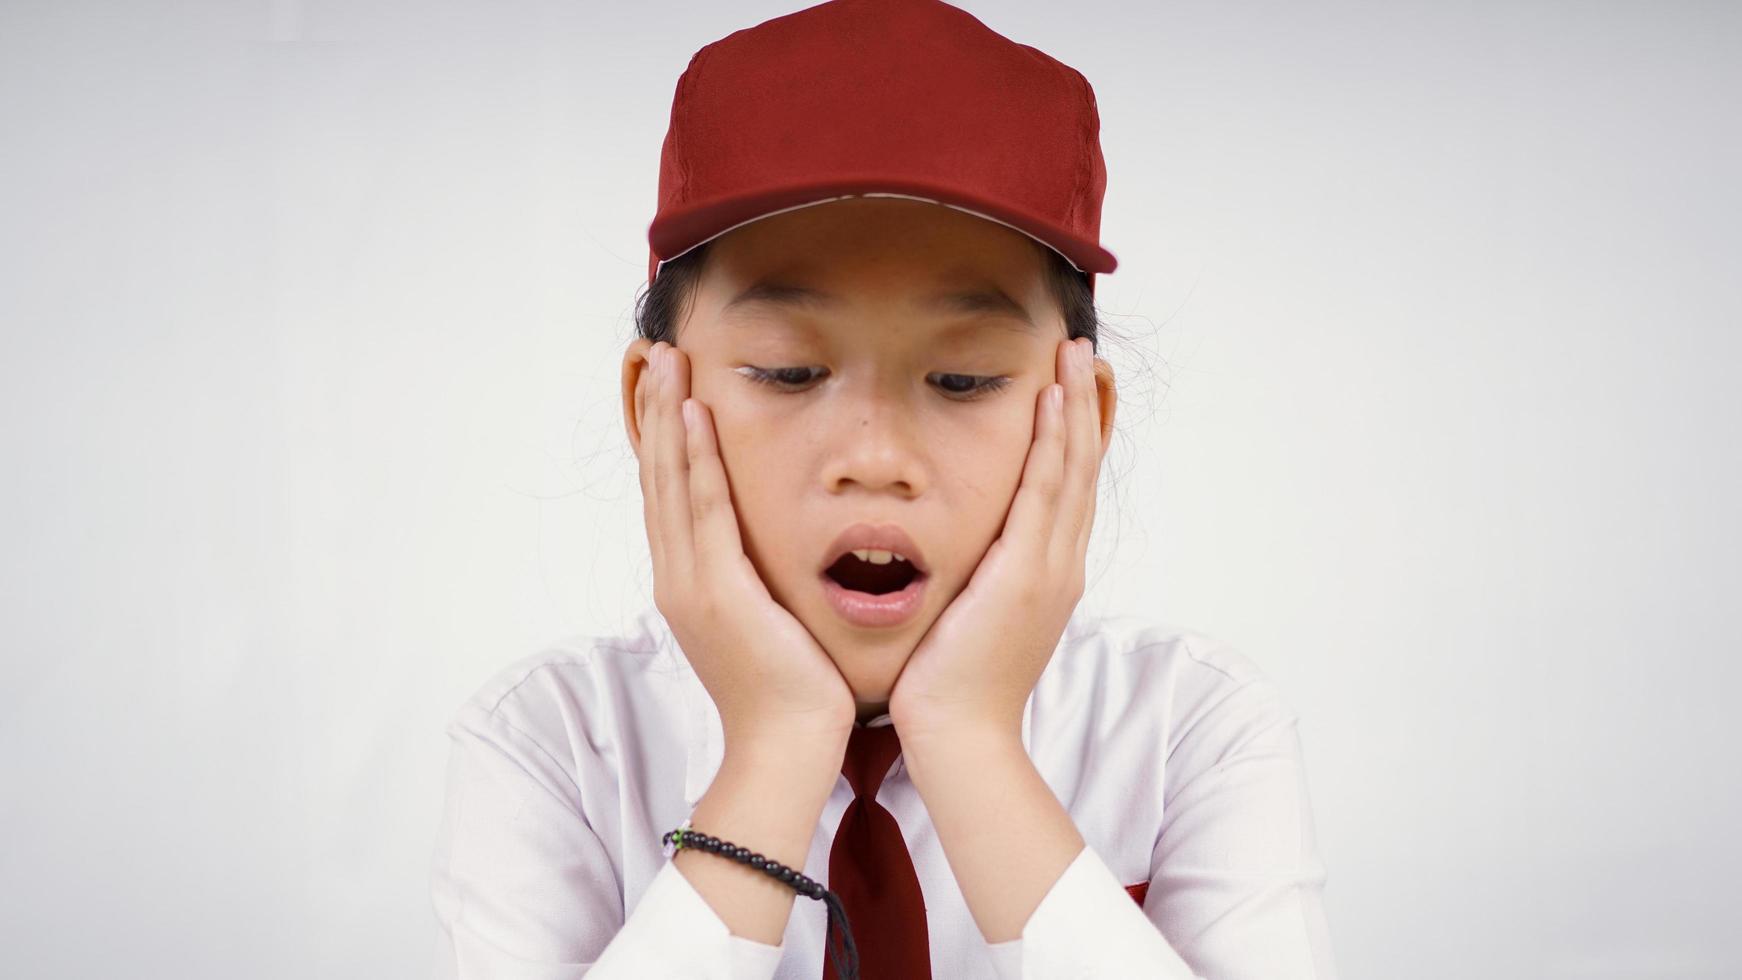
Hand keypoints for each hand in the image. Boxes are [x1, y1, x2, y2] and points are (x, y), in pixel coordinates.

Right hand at [636, 340, 856, 748]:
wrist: (787, 748)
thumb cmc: (792, 693)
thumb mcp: (769, 625)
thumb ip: (760, 585)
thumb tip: (771, 560)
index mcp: (690, 585)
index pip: (671, 496)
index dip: (664, 440)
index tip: (667, 390)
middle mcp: (678, 578)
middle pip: (660, 478)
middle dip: (657, 413)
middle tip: (656, 354)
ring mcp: (690, 583)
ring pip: (673, 482)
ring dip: (669, 418)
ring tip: (667, 363)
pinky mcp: (716, 590)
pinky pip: (704, 509)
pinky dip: (696, 459)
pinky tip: (694, 416)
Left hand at [887, 337, 1104, 741]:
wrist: (957, 735)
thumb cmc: (951, 684)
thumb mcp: (972, 617)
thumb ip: (977, 579)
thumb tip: (963, 554)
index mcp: (1049, 574)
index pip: (1070, 489)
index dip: (1078, 434)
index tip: (1075, 387)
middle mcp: (1061, 564)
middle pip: (1083, 469)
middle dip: (1086, 406)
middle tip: (1083, 351)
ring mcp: (1050, 567)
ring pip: (1071, 470)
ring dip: (1075, 407)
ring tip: (1074, 355)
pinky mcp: (1025, 572)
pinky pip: (1043, 492)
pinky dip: (1052, 444)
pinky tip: (1050, 402)